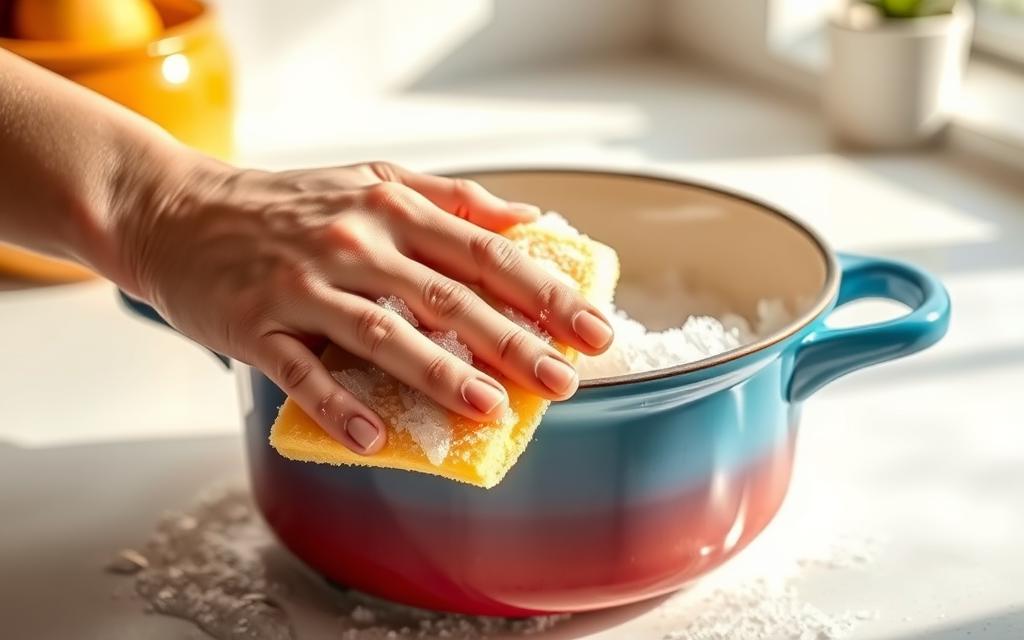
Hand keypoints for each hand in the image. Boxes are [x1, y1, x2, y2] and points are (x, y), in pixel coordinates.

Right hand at [117, 158, 613, 454]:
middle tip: (564, 381)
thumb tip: (526, 220)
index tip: (593, 328)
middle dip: (513, 341)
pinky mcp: (254, 323)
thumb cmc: (288, 203)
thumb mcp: (373, 179)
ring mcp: (302, 282)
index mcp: (392, 205)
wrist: (176, 210)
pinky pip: (301, 370)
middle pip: (447, 295)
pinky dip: (338, 405)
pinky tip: (376, 439)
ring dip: (439, 373)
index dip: (545, 291)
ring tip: (490, 410)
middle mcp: (354, 239)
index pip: (485, 251)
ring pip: (381, 332)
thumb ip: (450, 198)